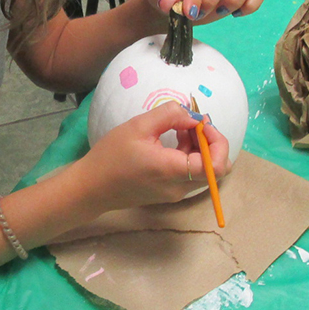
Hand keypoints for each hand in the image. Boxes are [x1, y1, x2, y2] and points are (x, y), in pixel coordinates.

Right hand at [79, 101, 228, 211]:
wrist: (90, 188)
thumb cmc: (111, 156)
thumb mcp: (139, 126)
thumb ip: (170, 115)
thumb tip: (193, 116)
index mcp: (173, 171)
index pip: (218, 166)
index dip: (218, 141)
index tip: (201, 123)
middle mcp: (180, 188)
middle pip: (215, 169)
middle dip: (210, 142)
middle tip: (192, 123)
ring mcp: (175, 194)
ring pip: (204, 171)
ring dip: (199, 147)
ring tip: (179, 128)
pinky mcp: (168, 194)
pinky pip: (190, 174)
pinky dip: (189, 156)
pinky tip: (173, 140)